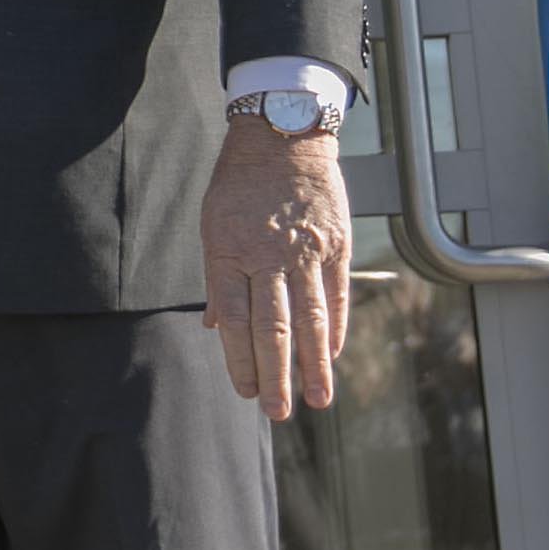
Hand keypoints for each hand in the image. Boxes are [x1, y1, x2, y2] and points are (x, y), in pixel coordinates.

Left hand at [201, 120, 352, 420]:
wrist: (282, 135)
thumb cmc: (239, 184)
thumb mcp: (212, 224)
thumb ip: (218, 278)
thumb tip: (217, 327)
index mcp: (229, 252)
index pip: (235, 320)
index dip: (240, 361)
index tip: (247, 392)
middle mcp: (267, 256)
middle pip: (273, 328)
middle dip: (276, 376)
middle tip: (278, 413)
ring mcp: (305, 252)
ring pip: (310, 319)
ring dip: (313, 365)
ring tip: (317, 400)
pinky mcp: (335, 244)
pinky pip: (336, 294)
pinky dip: (334, 328)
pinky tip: (332, 355)